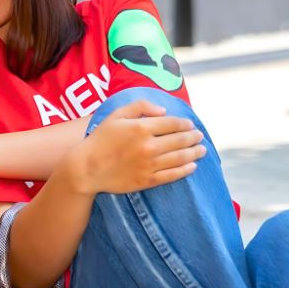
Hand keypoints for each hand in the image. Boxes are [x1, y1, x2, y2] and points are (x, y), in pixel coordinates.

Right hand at [64, 99, 204, 194]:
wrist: (86, 168)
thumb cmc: (100, 139)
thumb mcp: (116, 115)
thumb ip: (140, 107)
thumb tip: (163, 111)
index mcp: (141, 127)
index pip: (172, 123)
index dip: (185, 124)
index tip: (190, 124)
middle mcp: (148, 146)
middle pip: (180, 140)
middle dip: (193, 137)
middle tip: (200, 136)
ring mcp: (149, 165)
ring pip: (180, 158)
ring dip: (194, 153)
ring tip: (202, 150)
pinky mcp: (147, 180)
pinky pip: (172, 175)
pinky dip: (185, 170)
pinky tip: (192, 166)